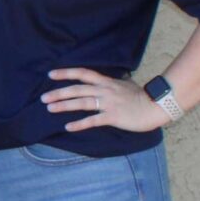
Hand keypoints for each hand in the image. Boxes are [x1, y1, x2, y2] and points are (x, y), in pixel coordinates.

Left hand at [42, 67, 167, 133]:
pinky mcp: (113, 117)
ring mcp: (109, 103)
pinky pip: (93, 120)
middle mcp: (105, 90)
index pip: (83, 73)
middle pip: (78, 89)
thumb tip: (105, 79)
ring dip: (64, 106)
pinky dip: (80, 124)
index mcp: (107, 82)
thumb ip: (112, 83)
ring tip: (50, 108)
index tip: (50, 74)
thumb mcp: (125, 84)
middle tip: (43, 98)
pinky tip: (68, 127)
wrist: (156, 106)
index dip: (66, 73)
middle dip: (59, 93)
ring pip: (82, 103)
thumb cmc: (142, 96)